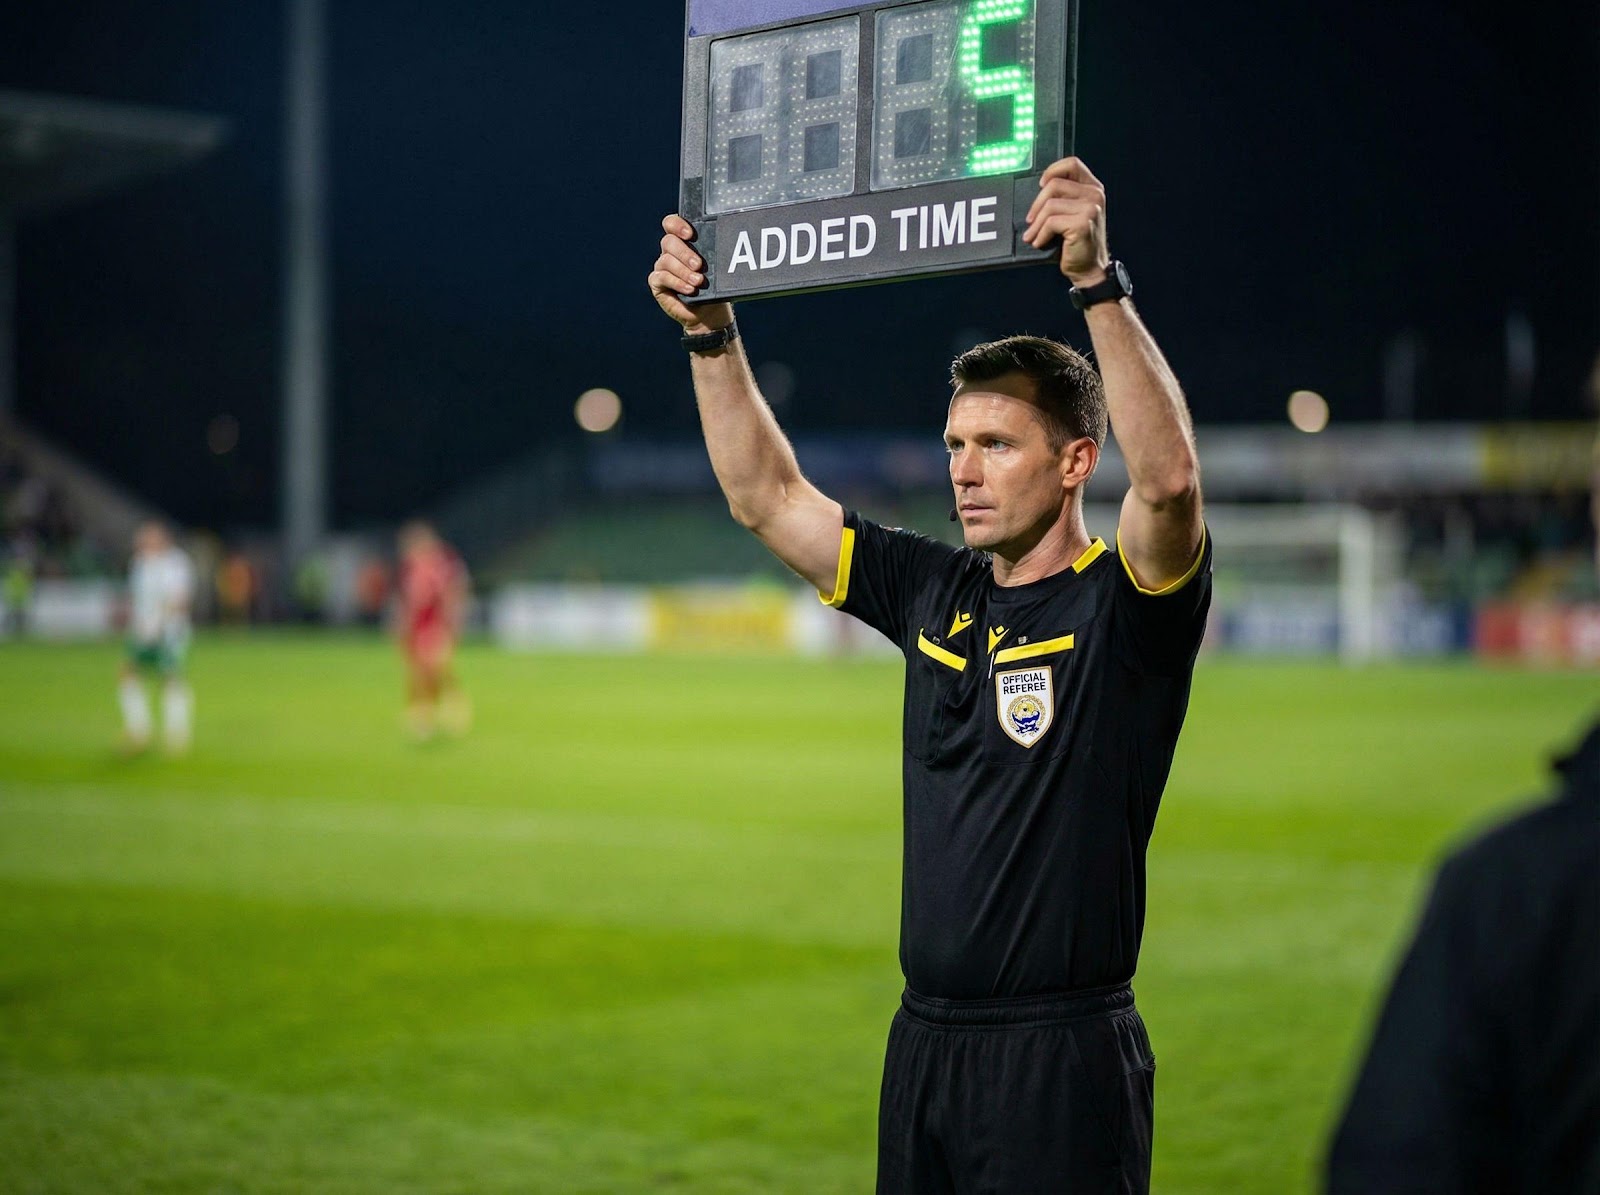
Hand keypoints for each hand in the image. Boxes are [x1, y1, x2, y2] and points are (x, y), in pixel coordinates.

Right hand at [648, 214, 733, 334]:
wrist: (708, 313)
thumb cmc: (713, 287)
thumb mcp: (716, 268)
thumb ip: (715, 253)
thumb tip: (730, 244)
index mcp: (682, 242)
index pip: (671, 224)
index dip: (677, 225)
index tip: (690, 234)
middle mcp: (670, 252)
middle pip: (668, 241)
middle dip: (684, 253)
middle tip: (699, 265)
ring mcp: (662, 267)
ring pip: (666, 260)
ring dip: (683, 271)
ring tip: (698, 281)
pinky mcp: (657, 283)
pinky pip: (662, 277)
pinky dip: (677, 282)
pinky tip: (690, 289)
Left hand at [1021, 157, 1109, 286]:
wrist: (1089, 269)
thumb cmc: (1078, 243)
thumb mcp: (1074, 214)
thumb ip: (1064, 197)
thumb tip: (1039, 189)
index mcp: (1093, 188)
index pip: (1072, 164)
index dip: (1052, 170)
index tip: (1040, 184)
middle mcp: (1095, 195)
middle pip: (1054, 184)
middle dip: (1036, 204)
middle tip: (1030, 220)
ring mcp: (1091, 208)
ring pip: (1050, 205)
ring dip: (1036, 224)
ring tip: (1034, 235)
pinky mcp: (1083, 222)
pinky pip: (1051, 221)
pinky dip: (1041, 234)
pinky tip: (1040, 242)